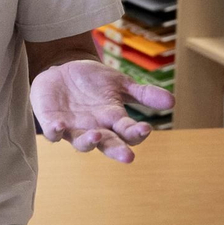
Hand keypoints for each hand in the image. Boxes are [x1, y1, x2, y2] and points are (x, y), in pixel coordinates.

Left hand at [31, 59, 174, 162]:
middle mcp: (95, 128)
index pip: (128, 132)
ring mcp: (73, 128)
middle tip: (127, 156)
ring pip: (82, 143)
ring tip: (95, 136)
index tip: (145, 128)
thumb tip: (172, 100)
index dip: (136, 133)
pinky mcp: (51, 121)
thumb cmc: (94, 80)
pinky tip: (59, 125)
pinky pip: (52, 132)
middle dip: (117, 151)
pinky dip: (55, 131)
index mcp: (113, 120)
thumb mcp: (120, 83)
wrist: (64, 68)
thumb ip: (143, 93)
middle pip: (108, 144)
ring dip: (88, 142)